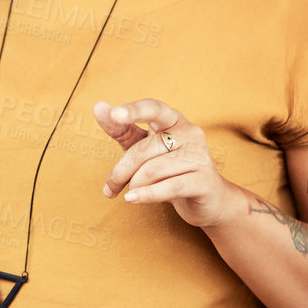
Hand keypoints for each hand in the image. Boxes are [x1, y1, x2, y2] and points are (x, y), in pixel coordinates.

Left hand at [95, 97, 243, 228]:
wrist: (209, 200)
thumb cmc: (170, 170)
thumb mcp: (143, 147)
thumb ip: (121, 129)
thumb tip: (98, 107)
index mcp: (174, 120)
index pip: (153, 109)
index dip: (133, 111)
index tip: (114, 114)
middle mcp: (190, 133)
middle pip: (144, 149)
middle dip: (122, 171)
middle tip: (109, 188)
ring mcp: (200, 156)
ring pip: (153, 170)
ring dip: (135, 185)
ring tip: (131, 193)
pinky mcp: (205, 180)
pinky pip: (169, 187)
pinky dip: (147, 195)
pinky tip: (133, 199)